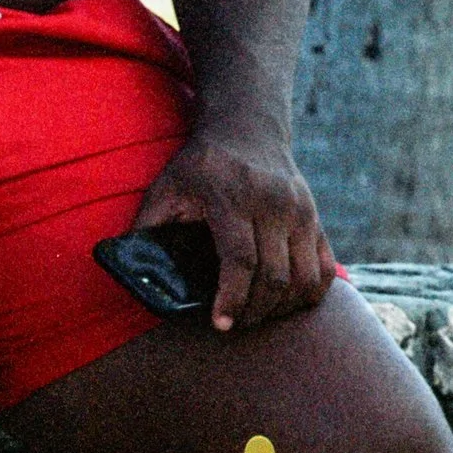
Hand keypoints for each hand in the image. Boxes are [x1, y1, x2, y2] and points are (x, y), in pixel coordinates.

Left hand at [134, 122, 332, 333]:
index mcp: (232, 197)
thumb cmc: (200, 164)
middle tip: (235, 324)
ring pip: (304, 277)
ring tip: (258, 316)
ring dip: (283, 308)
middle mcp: (273, 204)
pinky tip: (289, 304)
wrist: (246, 128)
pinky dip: (312, 292)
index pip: (240, 259)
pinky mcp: (315, 217)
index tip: (221, 324)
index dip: (232, 297)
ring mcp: (300, 211)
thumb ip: (148, 225)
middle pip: (275, 275)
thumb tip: (127, 265)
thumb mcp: (167, 186)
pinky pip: (325, 267)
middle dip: (255, 310)